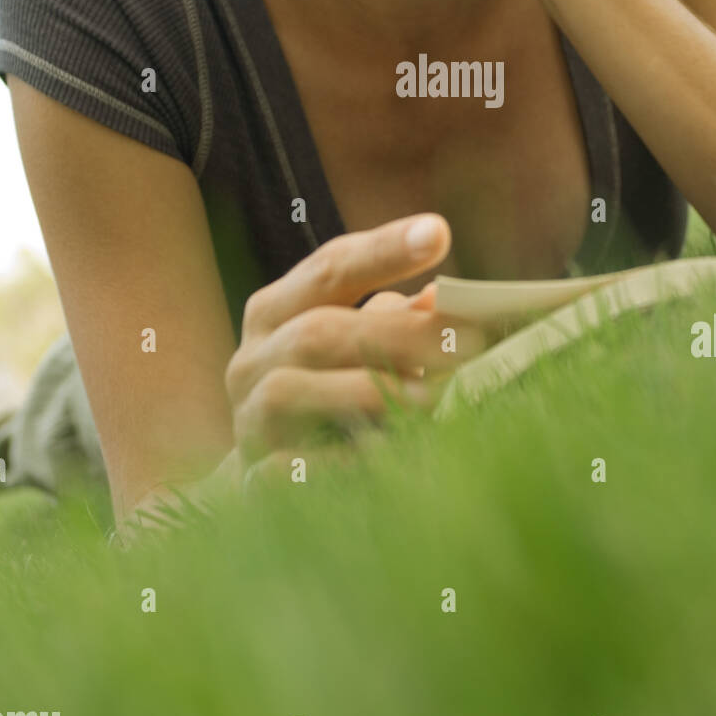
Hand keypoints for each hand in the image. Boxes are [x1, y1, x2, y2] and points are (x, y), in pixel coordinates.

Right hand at [224, 215, 488, 493]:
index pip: (331, 268)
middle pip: (316, 332)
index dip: (384, 250)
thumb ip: (399, 320)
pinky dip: (336, 460)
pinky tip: (385, 456)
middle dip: (397, 335)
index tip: (438, 233)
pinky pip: (285, 466)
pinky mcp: (250, 479)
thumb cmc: (330, 395)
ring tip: (433, 399)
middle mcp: (251, 360)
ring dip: (367, 392)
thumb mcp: (357, 347)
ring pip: (289, 392)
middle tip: (467, 343)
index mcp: (276, 312)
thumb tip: (444, 301)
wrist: (269, 481)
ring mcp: (248, 420)